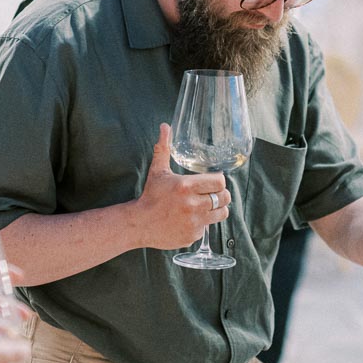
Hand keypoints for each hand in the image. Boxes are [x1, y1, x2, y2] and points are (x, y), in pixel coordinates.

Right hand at [131, 124, 230, 249]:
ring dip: (216, 209)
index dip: (219, 181)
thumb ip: (164, 148)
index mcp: (186, 186)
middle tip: (213, 193)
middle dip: (221, 194)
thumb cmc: (150, 196)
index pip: (220, 182)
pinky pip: (207, 228)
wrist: (139, 224)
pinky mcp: (193, 236)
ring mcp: (194, 222)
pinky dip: (202, 223)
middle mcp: (192, 205)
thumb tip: (165, 126)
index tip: (214, 181)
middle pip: (224, 198)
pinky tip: (190, 219)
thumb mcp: (157, 171)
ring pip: (221, 214)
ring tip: (206, 206)